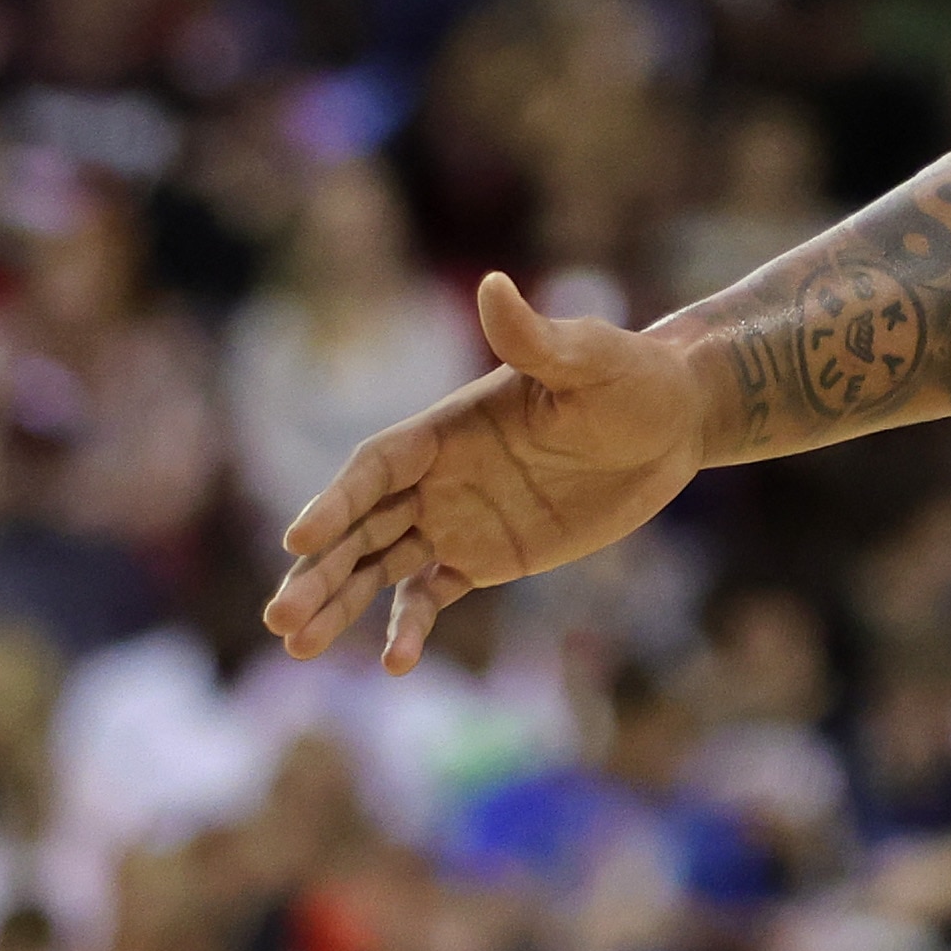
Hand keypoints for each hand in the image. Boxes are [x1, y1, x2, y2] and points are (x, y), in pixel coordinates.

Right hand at [262, 273, 708, 672]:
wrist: (674, 421)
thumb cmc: (632, 378)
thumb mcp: (589, 359)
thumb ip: (536, 339)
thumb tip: (494, 286)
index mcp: (444, 427)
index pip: (374, 467)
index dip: (335, 502)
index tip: (299, 539)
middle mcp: (437, 475)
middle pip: (359, 526)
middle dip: (318, 570)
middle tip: (276, 619)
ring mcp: (455, 519)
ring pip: (379, 566)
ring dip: (338, 603)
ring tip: (297, 646)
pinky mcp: (485, 557)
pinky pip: (433, 596)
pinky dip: (409, 626)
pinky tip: (394, 664)